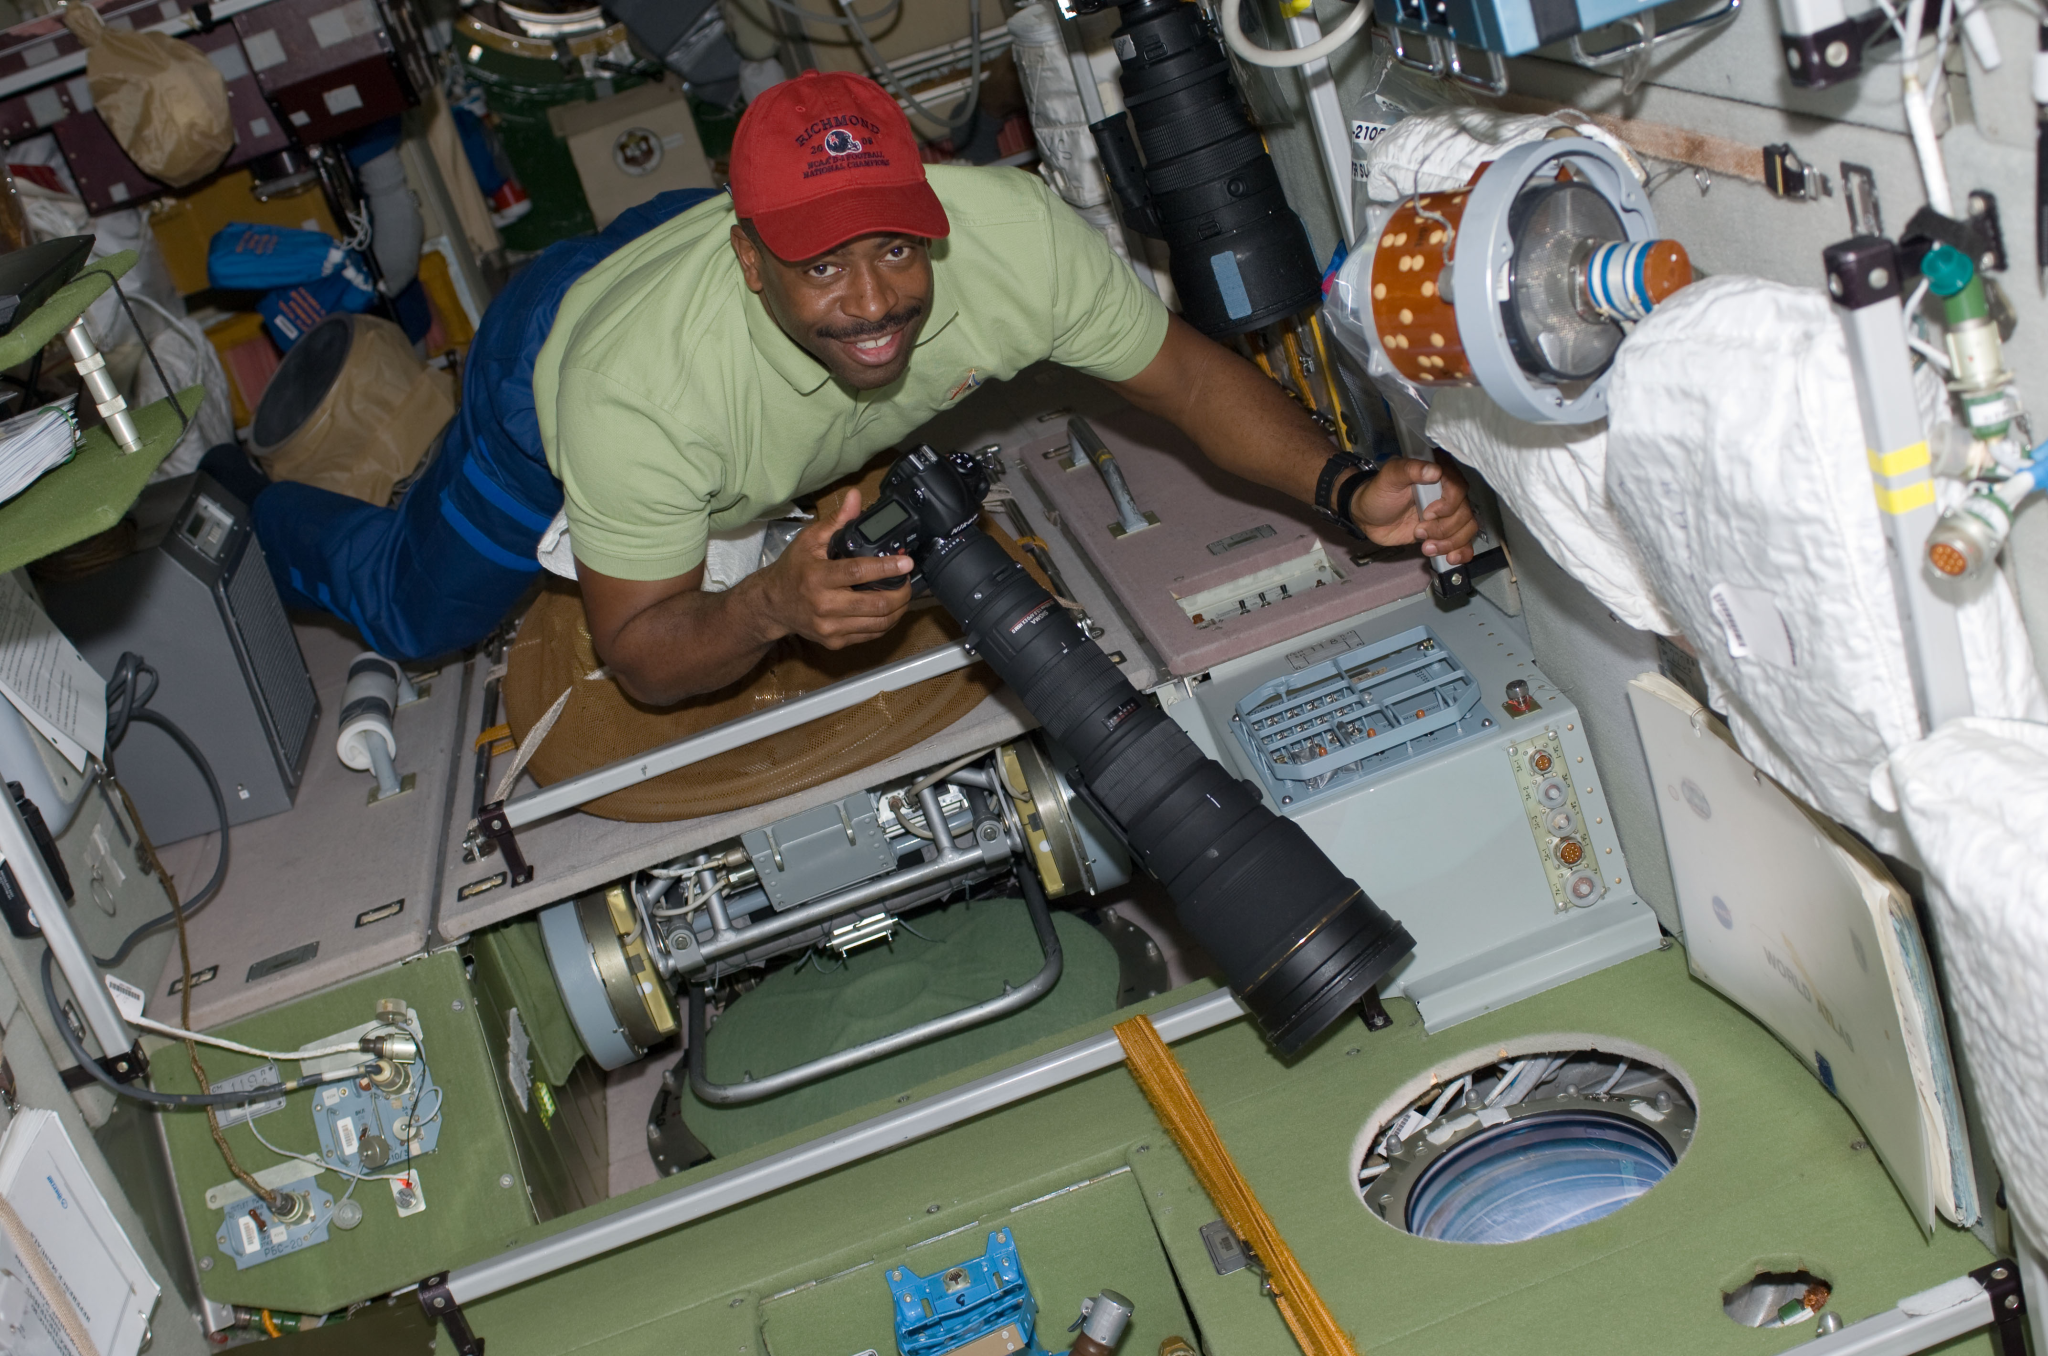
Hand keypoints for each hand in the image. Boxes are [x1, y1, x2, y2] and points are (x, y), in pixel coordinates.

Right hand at [754, 489, 915, 647]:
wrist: (772, 604)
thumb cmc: (793, 569)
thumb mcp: (809, 540)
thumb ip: (837, 521)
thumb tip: (856, 497)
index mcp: (817, 577)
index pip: (858, 573)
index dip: (886, 567)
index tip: (906, 562)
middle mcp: (824, 605)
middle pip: (875, 604)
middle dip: (901, 592)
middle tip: (908, 580)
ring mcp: (830, 627)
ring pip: (878, 623)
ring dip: (898, 609)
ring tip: (903, 594)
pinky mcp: (835, 641)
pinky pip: (870, 634)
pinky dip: (886, 622)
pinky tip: (890, 609)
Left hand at [1350, 456, 1479, 564]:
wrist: (1368, 517)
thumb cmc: (1378, 493)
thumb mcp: (1389, 477)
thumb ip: (1410, 469)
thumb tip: (1434, 471)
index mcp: (1440, 474)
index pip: (1459, 489)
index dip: (1446, 506)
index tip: (1426, 514)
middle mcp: (1448, 493)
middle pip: (1464, 513)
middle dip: (1443, 529)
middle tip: (1419, 532)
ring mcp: (1448, 514)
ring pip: (1467, 529)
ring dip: (1449, 543)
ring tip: (1426, 547)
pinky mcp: (1445, 532)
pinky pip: (1464, 542)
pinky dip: (1461, 552)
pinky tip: (1450, 558)